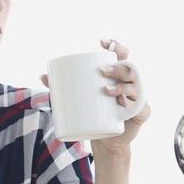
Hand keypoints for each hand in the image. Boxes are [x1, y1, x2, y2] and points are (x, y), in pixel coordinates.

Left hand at [40, 38, 150, 154]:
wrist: (106, 141)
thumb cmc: (93, 115)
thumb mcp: (78, 100)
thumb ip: (62, 88)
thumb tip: (41, 76)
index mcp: (119, 75)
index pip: (122, 55)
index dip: (116, 45)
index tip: (102, 42)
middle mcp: (132, 84)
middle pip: (131, 69)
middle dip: (118, 67)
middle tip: (101, 71)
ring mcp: (138, 99)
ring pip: (136, 87)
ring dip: (123, 87)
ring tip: (106, 90)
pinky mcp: (141, 115)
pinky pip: (142, 108)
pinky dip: (133, 106)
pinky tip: (124, 104)